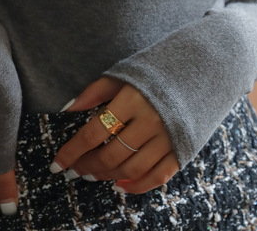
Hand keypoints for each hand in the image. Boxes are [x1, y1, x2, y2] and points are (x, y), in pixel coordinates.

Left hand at [51, 76, 179, 193]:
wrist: (200, 70)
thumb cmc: (153, 71)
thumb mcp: (122, 74)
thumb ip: (94, 92)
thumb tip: (67, 110)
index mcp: (132, 99)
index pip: (94, 132)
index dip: (73, 150)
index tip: (56, 164)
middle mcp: (151, 121)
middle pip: (111, 154)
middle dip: (87, 165)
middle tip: (72, 170)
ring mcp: (168, 138)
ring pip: (132, 168)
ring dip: (107, 175)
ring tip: (91, 175)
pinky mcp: (182, 150)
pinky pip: (158, 176)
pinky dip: (138, 185)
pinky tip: (120, 185)